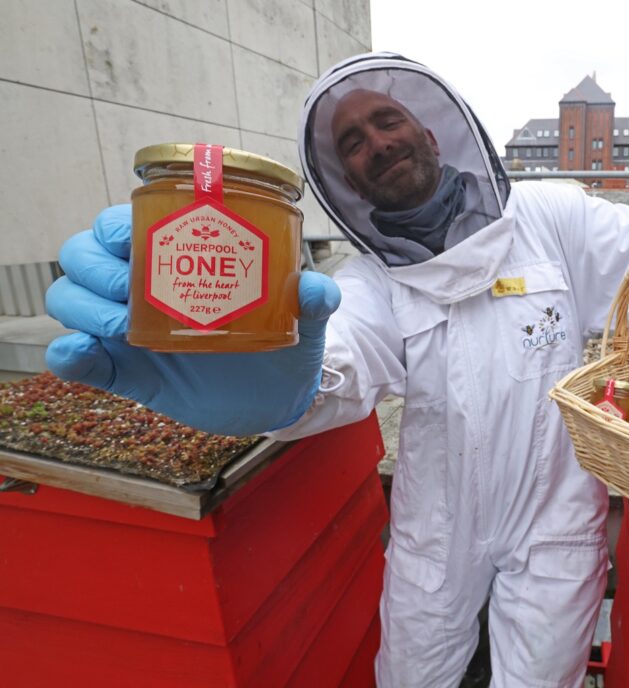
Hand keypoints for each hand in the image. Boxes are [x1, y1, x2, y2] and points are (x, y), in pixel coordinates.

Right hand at [45, 205, 340, 435]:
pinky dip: (67, 356)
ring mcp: (125, 327)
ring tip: (122, 327)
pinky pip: (74, 359)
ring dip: (82, 306)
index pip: (122, 223)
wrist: (280, 395)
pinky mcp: (122, 370)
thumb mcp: (304, 317)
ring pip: (69, 297)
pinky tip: (82, 355)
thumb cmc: (285, 337)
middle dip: (94, 267)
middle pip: (84, 254)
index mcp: (177, 254)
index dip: (114, 227)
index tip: (135, 245)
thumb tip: (316, 288)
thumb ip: (314, 299)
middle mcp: (141, 284)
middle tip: (130, 290)